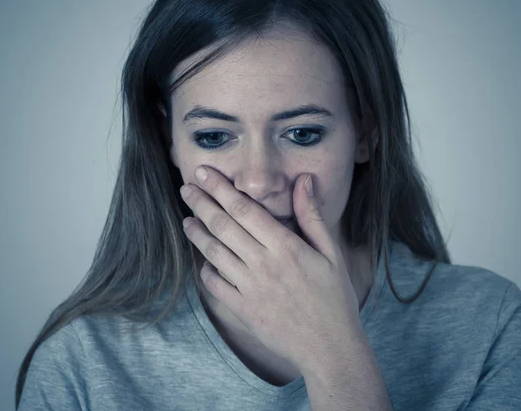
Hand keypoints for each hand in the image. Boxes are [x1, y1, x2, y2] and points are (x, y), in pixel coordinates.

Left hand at [179, 165, 362, 371]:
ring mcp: (249, 288)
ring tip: (186, 219)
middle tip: (186, 187)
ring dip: (197, 233)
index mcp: (285, 246)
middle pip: (223, 226)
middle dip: (201, 203)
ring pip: (214, 253)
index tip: (204, 173)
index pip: (244, 209)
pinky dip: (206, 270)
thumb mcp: (331, 253)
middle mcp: (263, 264)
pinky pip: (216, 285)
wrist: (329, 348)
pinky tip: (204, 261)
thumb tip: (303, 180)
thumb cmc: (335, 298)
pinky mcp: (242, 310)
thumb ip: (312, 216)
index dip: (220, 188)